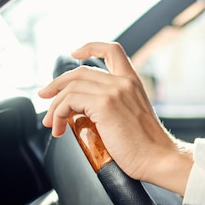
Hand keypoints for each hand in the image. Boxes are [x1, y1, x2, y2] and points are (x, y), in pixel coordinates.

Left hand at [38, 42, 192, 194]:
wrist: (158, 158)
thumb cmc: (148, 147)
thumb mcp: (134, 116)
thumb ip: (116, 106)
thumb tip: (86, 112)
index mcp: (133, 82)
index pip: (113, 50)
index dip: (90, 47)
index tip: (75, 53)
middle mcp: (124, 82)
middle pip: (80, 71)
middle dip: (56, 84)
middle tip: (45, 97)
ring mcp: (114, 91)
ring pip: (70, 87)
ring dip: (55, 106)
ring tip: (52, 123)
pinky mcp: (104, 105)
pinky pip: (69, 101)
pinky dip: (58, 114)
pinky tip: (61, 128)